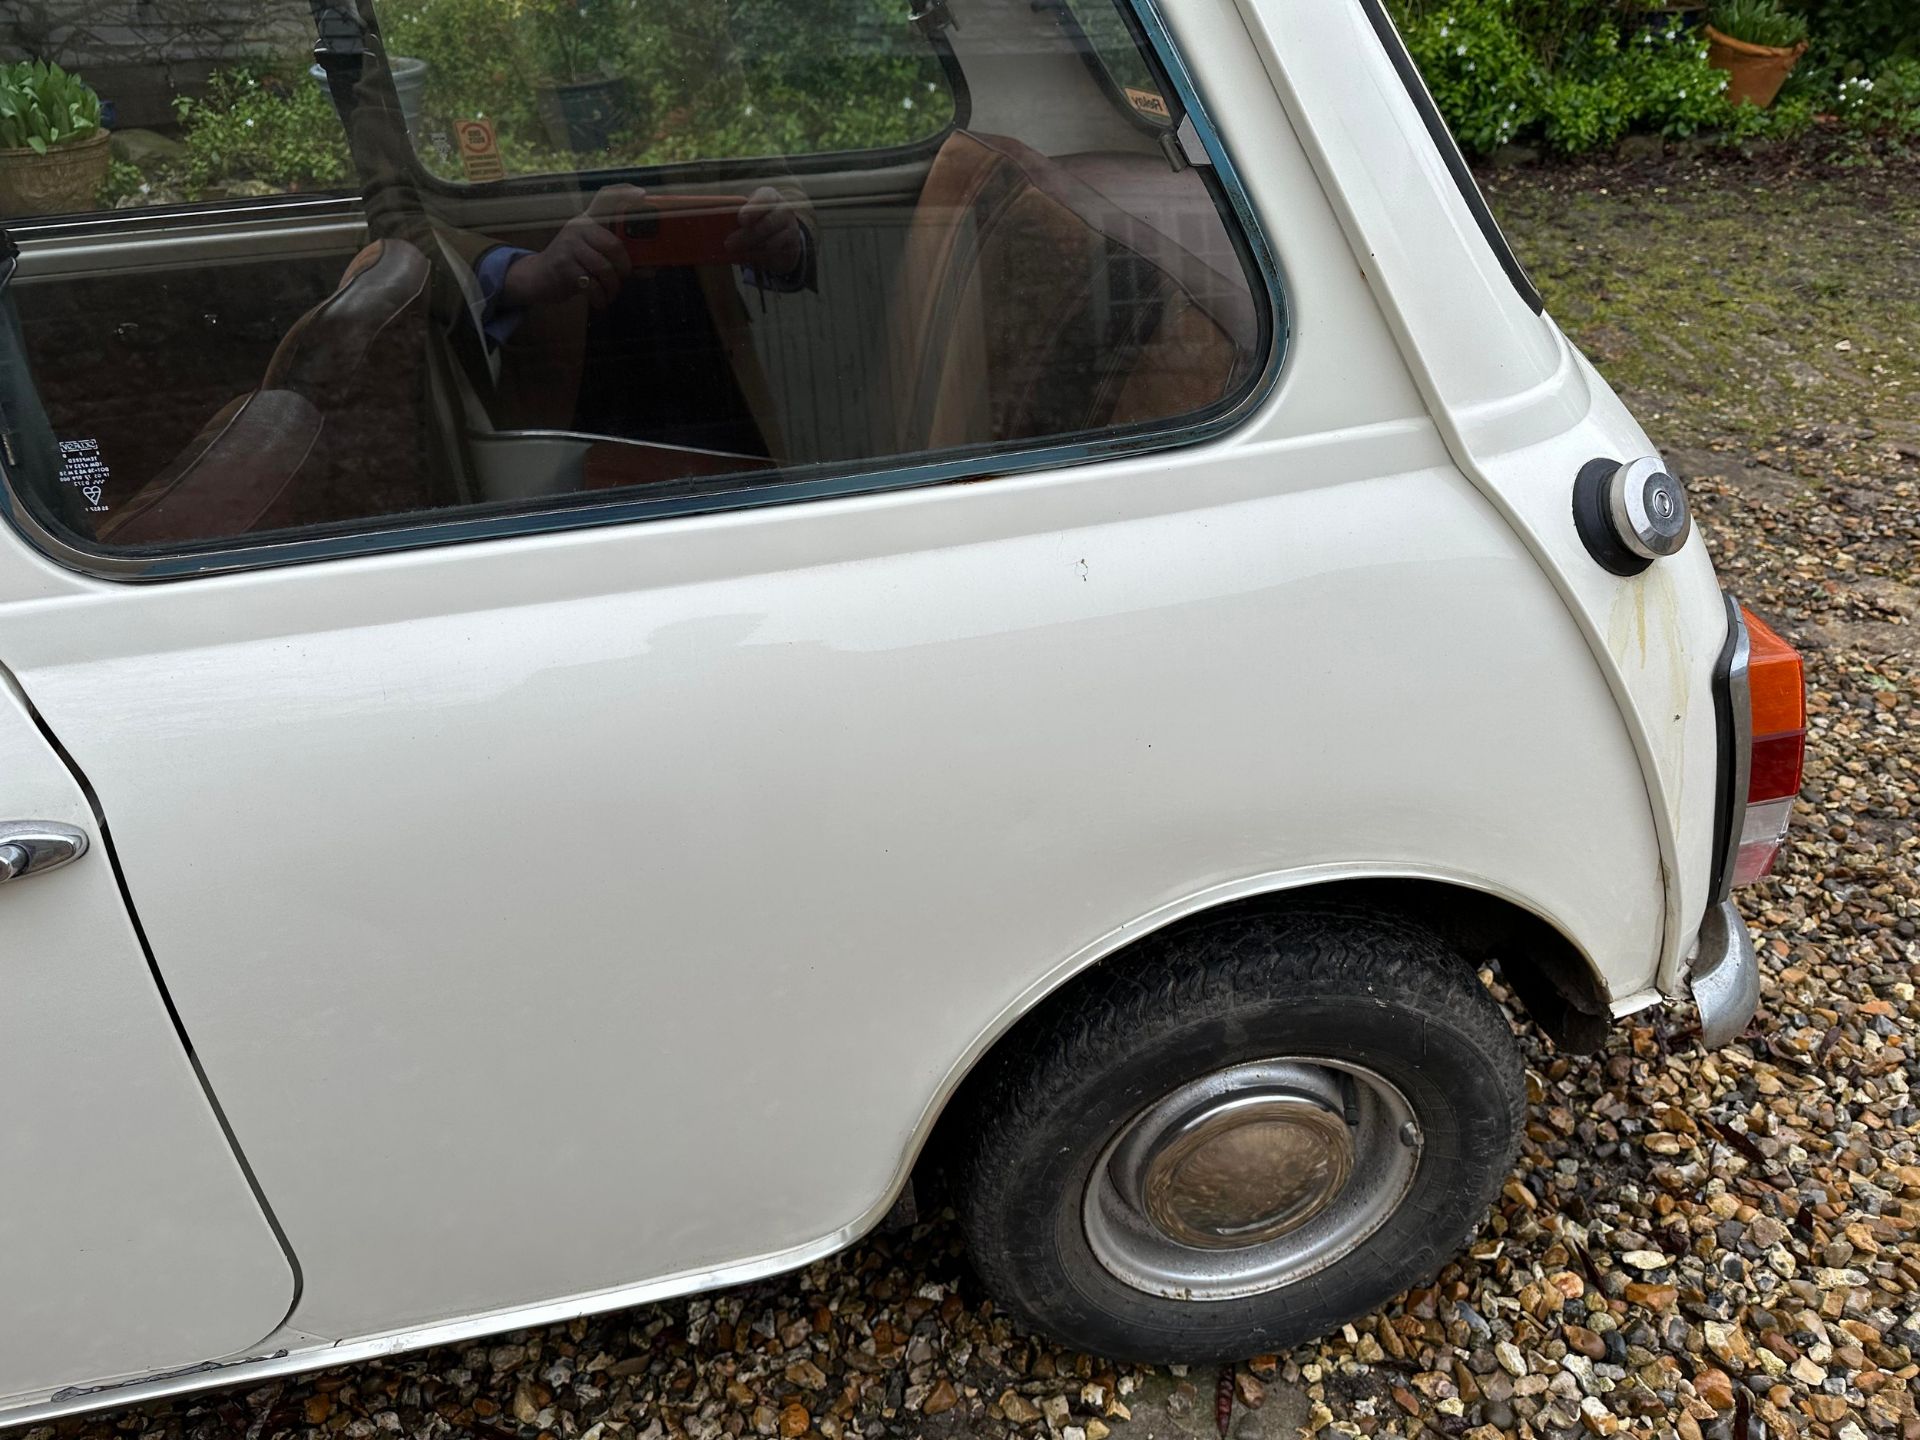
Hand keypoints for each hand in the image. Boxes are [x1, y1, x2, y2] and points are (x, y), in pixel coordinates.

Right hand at [500, 184, 646, 310]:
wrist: (537, 277)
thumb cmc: (572, 265)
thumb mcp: (590, 253)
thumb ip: (615, 256)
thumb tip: (649, 268)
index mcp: (587, 221)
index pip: (605, 199)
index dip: (624, 194)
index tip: (642, 194)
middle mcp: (578, 228)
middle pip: (614, 245)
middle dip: (624, 268)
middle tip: (623, 279)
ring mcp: (569, 246)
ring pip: (604, 267)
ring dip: (612, 286)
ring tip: (610, 293)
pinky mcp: (563, 266)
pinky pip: (592, 284)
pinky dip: (600, 297)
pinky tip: (600, 300)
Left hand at [727, 186, 805, 278]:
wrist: (782, 234)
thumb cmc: (757, 219)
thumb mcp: (748, 211)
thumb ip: (735, 214)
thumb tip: (715, 224)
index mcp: (770, 196)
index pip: (765, 198)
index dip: (753, 209)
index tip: (742, 220)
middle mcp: (783, 210)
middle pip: (767, 224)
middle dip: (746, 236)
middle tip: (729, 244)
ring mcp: (790, 229)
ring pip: (770, 243)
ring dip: (751, 249)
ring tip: (736, 252)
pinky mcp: (791, 248)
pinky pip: (773, 255)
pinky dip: (758, 258)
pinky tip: (747, 257)